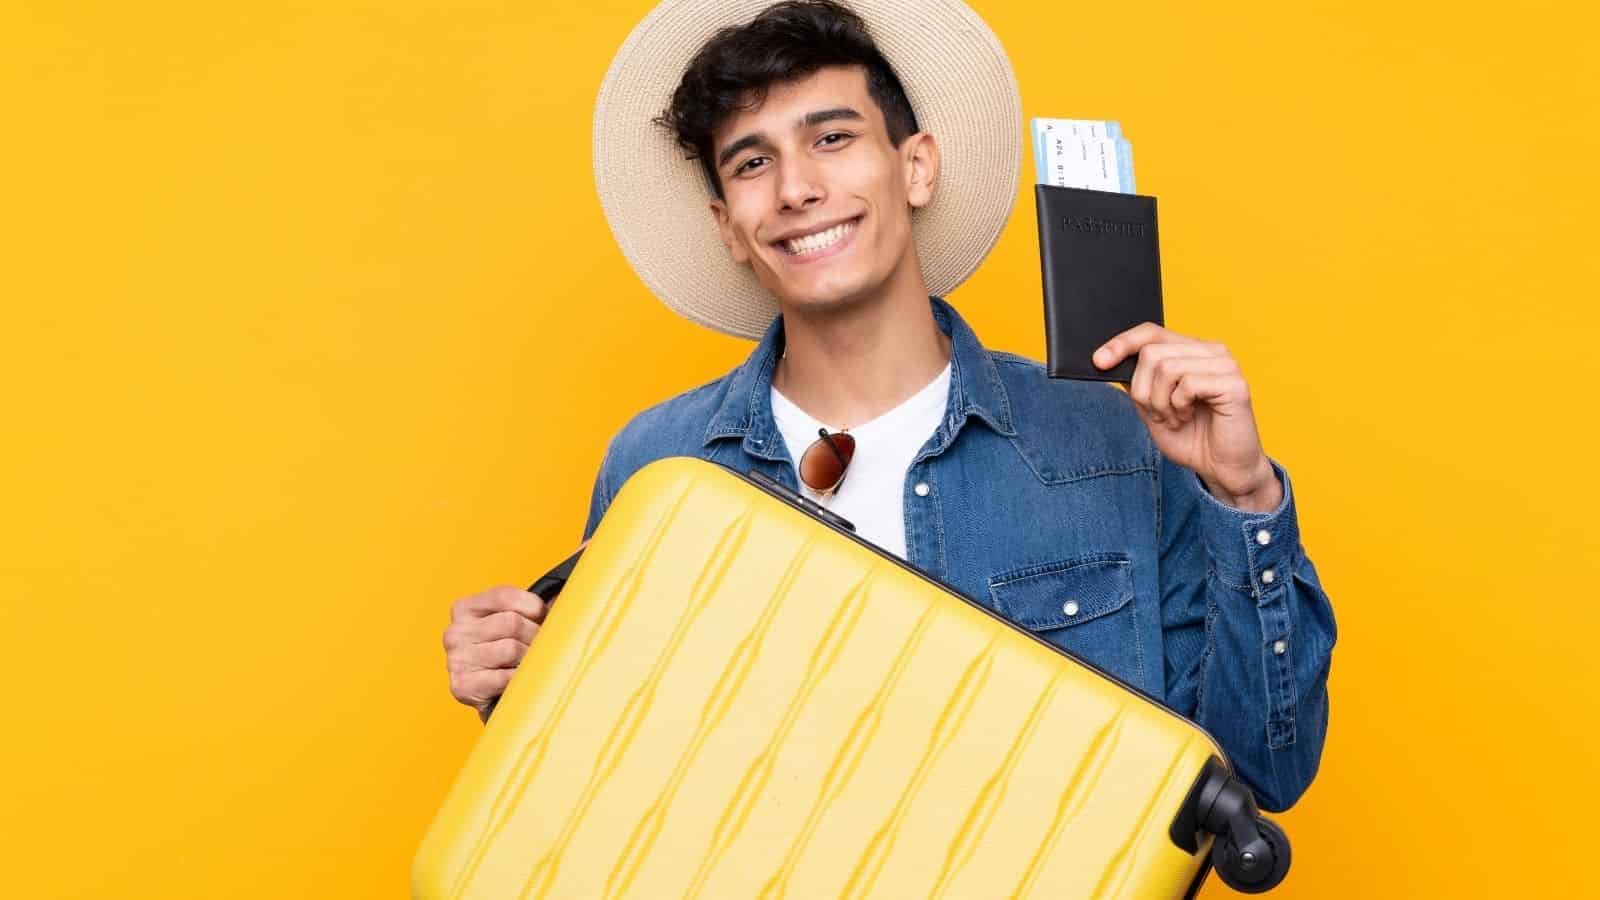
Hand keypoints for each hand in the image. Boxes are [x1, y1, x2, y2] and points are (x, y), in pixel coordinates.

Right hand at [443, 585, 548, 716]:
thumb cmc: (504, 652)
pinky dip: (521, 679)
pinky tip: (521, 680)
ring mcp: (456, 660)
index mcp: (464, 609)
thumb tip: (567, 603)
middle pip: (512, 623)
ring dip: (530, 659)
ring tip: (532, 664)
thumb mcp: (510, 622)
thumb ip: (529, 609)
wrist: (489, 695)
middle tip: (543, 647)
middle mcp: (455, 632)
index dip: (534, 607)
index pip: (506, 596)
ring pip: (511, 649)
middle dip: (536, 636)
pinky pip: (506, 678)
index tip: (542, 619)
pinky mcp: (462, 686)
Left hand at [1093, 323, 1281, 510]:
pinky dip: (1179, 407)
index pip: (1151, 332)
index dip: (1122, 344)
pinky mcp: (1234, 382)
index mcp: (1191, 351)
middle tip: (1160, 414)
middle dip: (1144, 391)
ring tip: (1177, 418)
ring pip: (1166, 368)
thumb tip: (1108, 359)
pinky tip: (1189, 417)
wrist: (1222, 468)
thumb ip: (1136, 382)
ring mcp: (1225, 364)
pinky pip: (1187, 384)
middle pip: (1152, 353)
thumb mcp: (1151, 407)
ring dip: (1161, 403)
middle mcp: (1210, 351)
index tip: (1098, 362)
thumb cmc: (1191, 437)